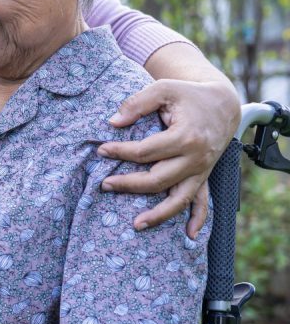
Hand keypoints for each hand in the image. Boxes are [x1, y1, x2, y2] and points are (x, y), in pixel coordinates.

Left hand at [98, 79, 238, 236]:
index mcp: (185, 137)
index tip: (102, 150)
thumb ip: (137, 103)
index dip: (120, 152)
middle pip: (158, 179)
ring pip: (180, 199)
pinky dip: (198, 219)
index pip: (145, 152)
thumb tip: (113, 123)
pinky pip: (203, 202)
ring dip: (159, 215)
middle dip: (128, 184)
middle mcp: (196, 158)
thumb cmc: (188, 95)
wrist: (221, 103)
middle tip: (104, 184)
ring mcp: (202, 170)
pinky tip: (189, 235)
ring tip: (136, 225)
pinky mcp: (204, 176)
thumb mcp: (163, 89)